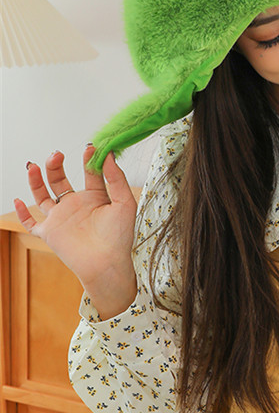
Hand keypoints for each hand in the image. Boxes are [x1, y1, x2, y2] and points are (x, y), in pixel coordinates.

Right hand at [14, 147, 137, 319]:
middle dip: (55, 165)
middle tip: (57, 155)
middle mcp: (76, 206)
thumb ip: (116, 178)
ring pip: (42, 196)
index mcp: (95, 198)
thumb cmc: (119, 238)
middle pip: (60, 180)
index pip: (90, 173)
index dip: (89, 160)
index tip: (91, 148)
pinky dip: (22, 213)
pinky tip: (19, 200)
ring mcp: (61, 219)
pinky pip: (31, 223)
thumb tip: (109, 155)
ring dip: (36, 180)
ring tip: (34, 165)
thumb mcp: (124, 203)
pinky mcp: (50, 233)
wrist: (107, 264)